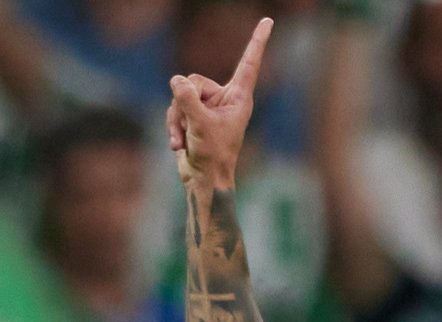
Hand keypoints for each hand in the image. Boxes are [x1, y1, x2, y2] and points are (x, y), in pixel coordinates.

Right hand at [166, 17, 272, 188]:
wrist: (204, 181)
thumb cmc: (213, 156)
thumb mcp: (200, 125)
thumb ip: (188, 100)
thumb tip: (175, 80)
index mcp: (239, 97)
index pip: (249, 63)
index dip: (257, 41)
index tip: (269, 21)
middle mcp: (224, 98)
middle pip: (195, 81)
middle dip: (184, 103)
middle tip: (189, 126)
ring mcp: (208, 107)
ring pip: (181, 95)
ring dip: (177, 119)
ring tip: (183, 140)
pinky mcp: (193, 117)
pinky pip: (175, 109)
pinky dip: (173, 126)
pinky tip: (177, 145)